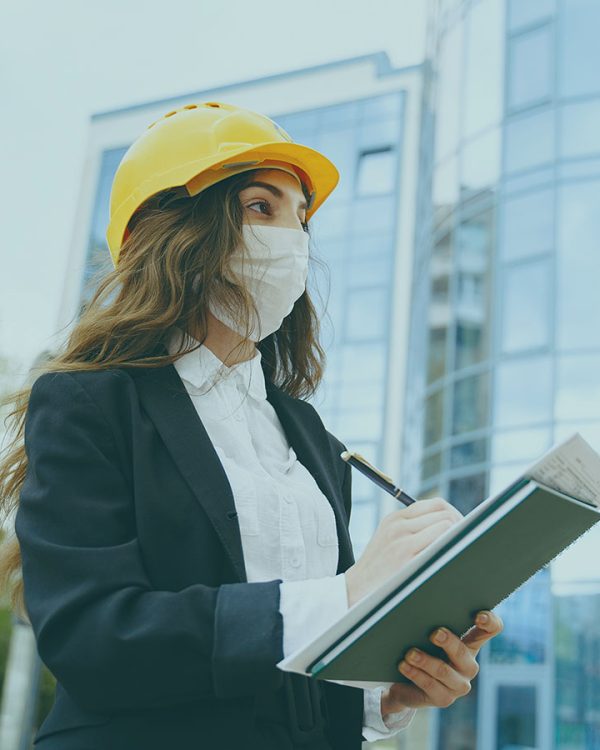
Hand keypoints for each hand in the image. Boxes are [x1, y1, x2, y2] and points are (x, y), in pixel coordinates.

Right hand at [345, 498, 462, 607]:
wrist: (354, 590)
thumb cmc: (377, 569)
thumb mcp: (388, 539)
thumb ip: (411, 528)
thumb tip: (447, 524)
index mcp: (395, 518)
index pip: (436, 504)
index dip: (453, 516)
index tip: (459, 532)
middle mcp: (398, 525)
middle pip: (444, 513)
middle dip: (459, 527)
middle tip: (464, 545)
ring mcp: (402, 540)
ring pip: (446, 525)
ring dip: (456, 538)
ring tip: (457, 554)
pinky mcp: (406, 557)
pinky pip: (441, 542)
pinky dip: (450, 549)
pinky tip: (450, 561)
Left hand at [381, 609, 503, 717]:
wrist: (406, 682)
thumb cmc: (421, 648)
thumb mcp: (429, 634)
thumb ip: (433, 621)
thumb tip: (423, 606)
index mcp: (470, 643)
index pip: (491, 630)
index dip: (490, 622)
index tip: (479, 616)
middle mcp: (469, 665)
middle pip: (463, 652)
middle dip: (448, 642)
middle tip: (434, 633)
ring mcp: (458, 684)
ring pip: (444, 671)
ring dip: (425, 661)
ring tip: (410, 653)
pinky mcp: (444, 699)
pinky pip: (430, 686)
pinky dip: (415, 674)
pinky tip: (404, 665)